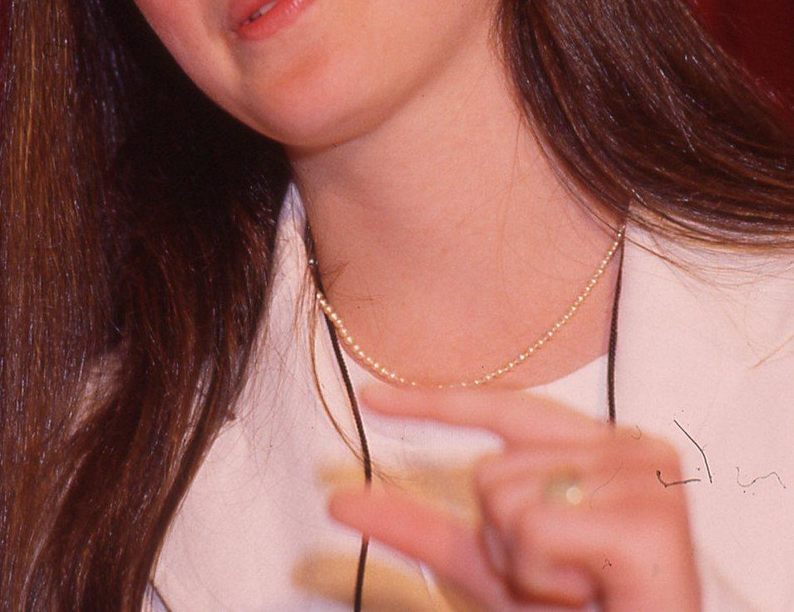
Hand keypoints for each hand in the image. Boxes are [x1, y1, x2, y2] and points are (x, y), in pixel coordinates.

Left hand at [327, 384, 701, 609]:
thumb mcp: (494, 569)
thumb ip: (424, 528)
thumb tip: (339, 500)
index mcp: (601, 448)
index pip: (506, 405)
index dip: (434, 403)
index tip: (369, 397)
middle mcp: (632, 448)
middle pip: (492, 469)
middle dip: (504, 543)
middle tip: (561, 582)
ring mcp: (647, 478)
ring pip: (507, 499)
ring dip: (525, 567)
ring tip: (579, 589)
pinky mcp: (650, 519)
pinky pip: (535, 529)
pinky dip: (543, 577)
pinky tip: (591, 592)